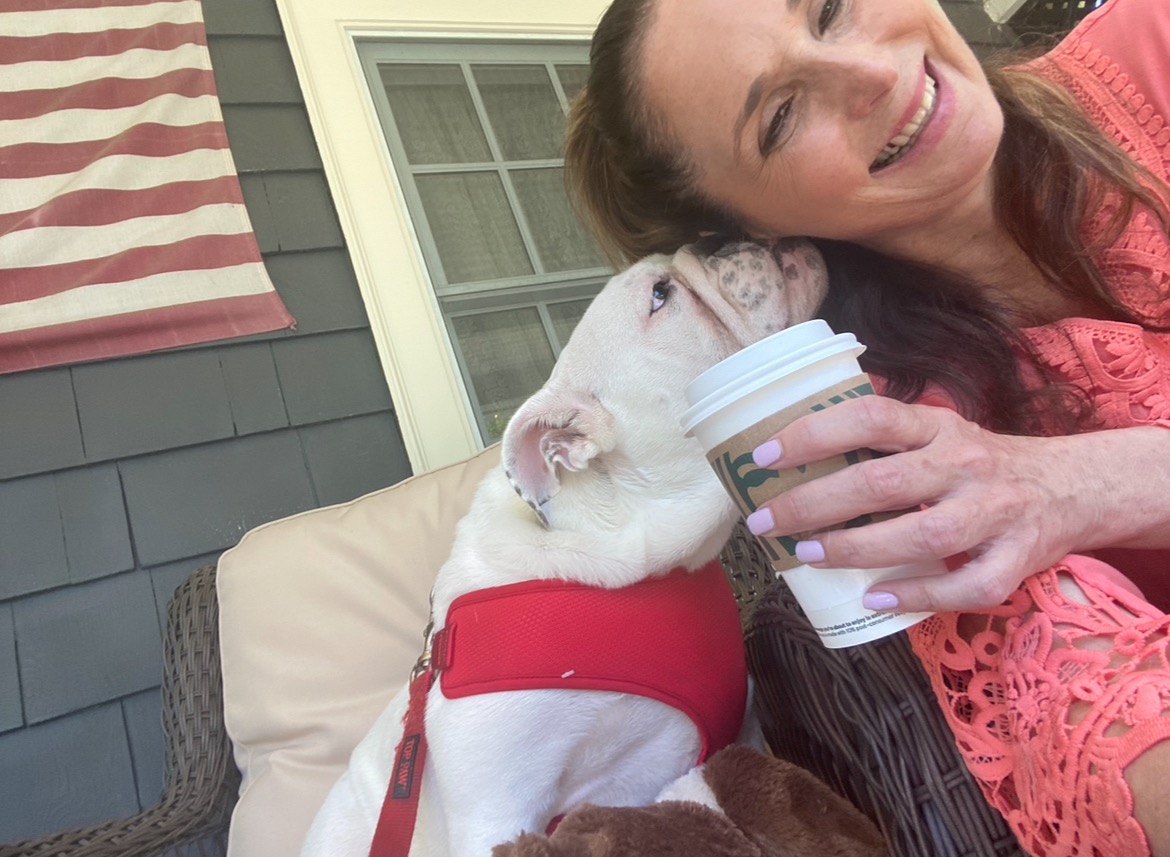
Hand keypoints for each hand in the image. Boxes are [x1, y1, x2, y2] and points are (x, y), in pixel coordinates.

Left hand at [743, 395, 1142, 613]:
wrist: (1074, 487)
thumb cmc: (982, 463)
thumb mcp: (939, 432)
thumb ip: (885, 439)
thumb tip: (797, 451)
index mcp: (939, 426)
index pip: (870, 417)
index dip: (814, 434)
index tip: (764, 456)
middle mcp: (966, 463)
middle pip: (883, 481)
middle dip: (815, 503)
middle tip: (765, 521)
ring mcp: (995, 512)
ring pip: (922, 534)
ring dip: (857, 548)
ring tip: (807, 555)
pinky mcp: (1018, 560)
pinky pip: (967, 585)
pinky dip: (919, 594)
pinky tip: (876, 598)